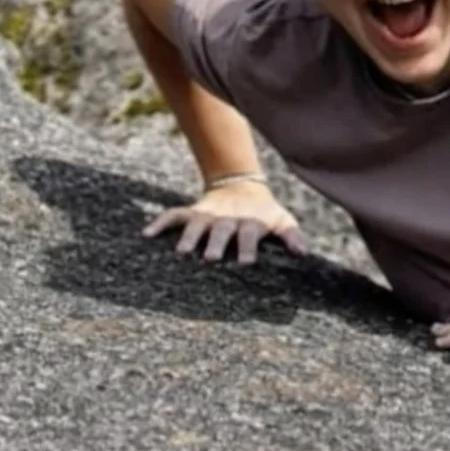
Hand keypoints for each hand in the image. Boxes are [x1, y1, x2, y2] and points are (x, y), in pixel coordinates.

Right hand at [142, 180, 306, 265]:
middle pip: (221, 230)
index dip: (249, 246)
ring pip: (195, 223)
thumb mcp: (280, 220)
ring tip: (180, 252)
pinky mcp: (193, 212)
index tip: (247, 262)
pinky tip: (146, 234)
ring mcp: (208, 215)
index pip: (249, 233)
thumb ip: (292, 235)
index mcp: (249, 222)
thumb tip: (303, 253)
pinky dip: (160, 222)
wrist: (242, 188)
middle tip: (210, 258)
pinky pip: (173, 215)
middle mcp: (227, 219)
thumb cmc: (264, 214)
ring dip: (189, 236)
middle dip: (216, 243)